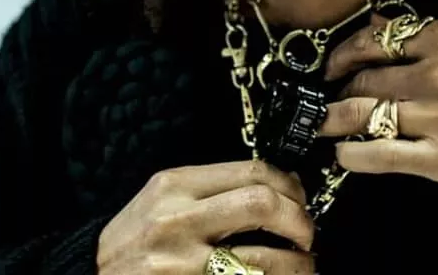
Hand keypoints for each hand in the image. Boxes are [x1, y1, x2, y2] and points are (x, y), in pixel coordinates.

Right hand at [96, 160, 314, 273]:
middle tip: (306, 235)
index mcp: (174, 186)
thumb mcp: (160, 201)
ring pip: (265, 259)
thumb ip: (211, 191)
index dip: (290, 187)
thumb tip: (278, 189)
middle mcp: (176, 220)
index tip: (300, 200)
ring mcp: (180, 264)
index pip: (252, 171)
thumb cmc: (131, 244)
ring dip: (298, 266)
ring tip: (302, 268)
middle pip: (263, 205)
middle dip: (300, 221)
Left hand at [320, 15, 437, 190]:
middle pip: (363, 79)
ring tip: (325, 125)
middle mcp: (435, 75)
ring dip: (333, 121)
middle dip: (339, 90)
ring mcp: (434, 118)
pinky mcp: (437, 157)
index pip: (375, 41)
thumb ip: (425, 34)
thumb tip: (378, 25)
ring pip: (361, 114)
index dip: (344, 53)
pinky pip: (378, 155)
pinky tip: (343, 154)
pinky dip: (351, 155)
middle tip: (332, 98)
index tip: (334, 64)